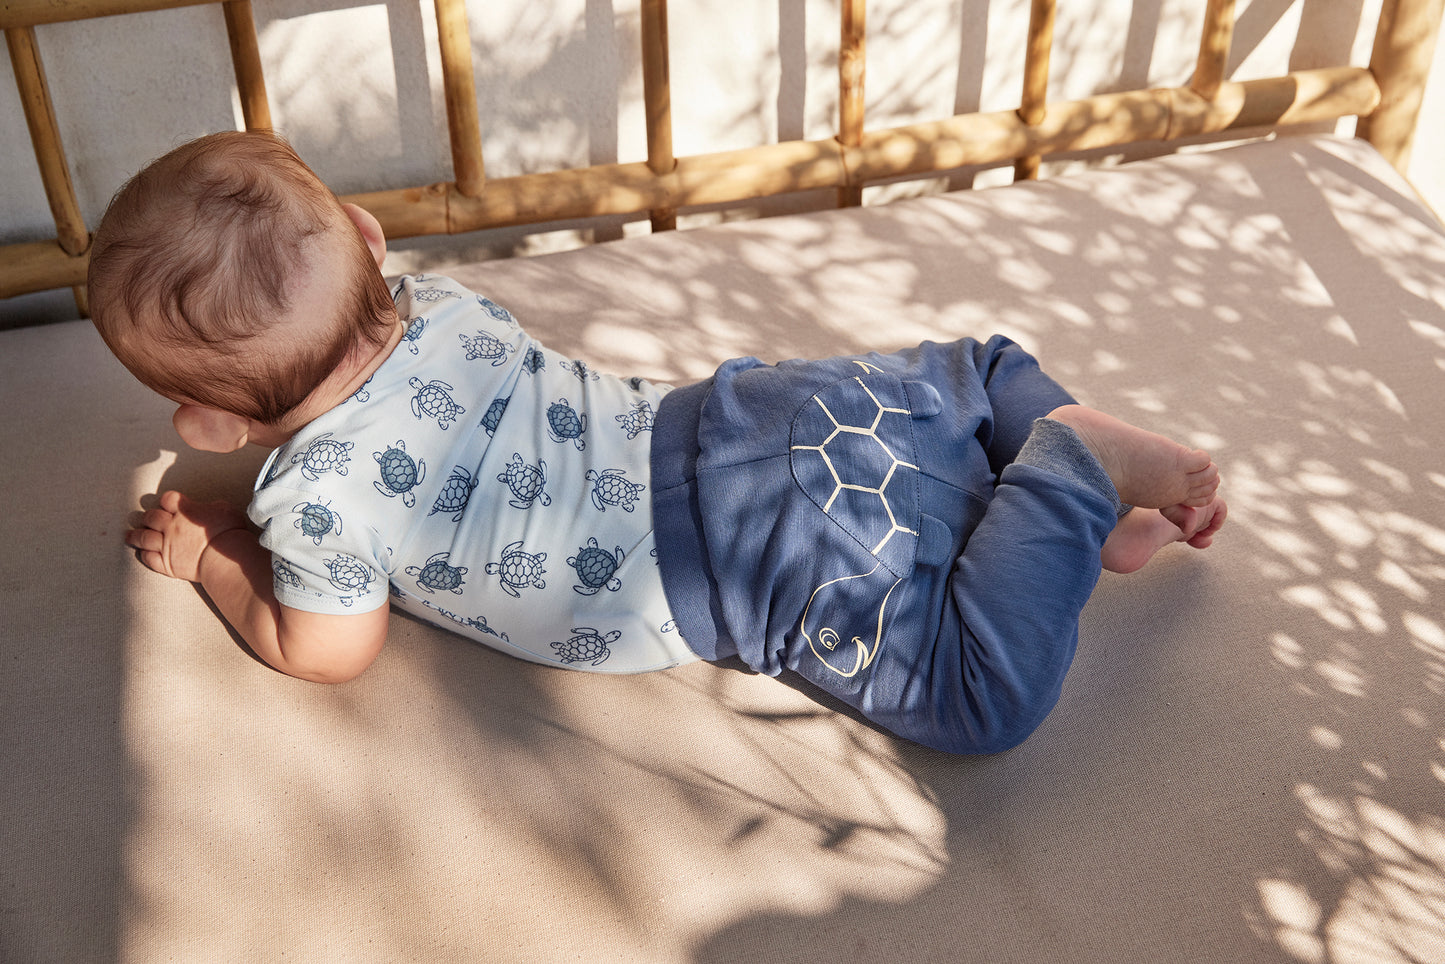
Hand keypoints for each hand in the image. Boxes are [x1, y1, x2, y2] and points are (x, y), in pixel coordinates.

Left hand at [126, 490, 251, 582]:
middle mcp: (171, 526)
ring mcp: (167, 545)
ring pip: (144, 537)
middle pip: (151, 517)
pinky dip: (144, 554)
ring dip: (135, 536)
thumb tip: (208, 508)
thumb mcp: (225, 509)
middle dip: (148, 517)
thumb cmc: (229, 532)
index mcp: (185, 510)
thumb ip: (211, 506)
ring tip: (130, 536)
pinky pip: (149, 558)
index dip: (167, 501)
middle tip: (147, 519)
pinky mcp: (167, 564)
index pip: (168, 499)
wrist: (224, 557)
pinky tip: (143, 552)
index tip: (169, 504)